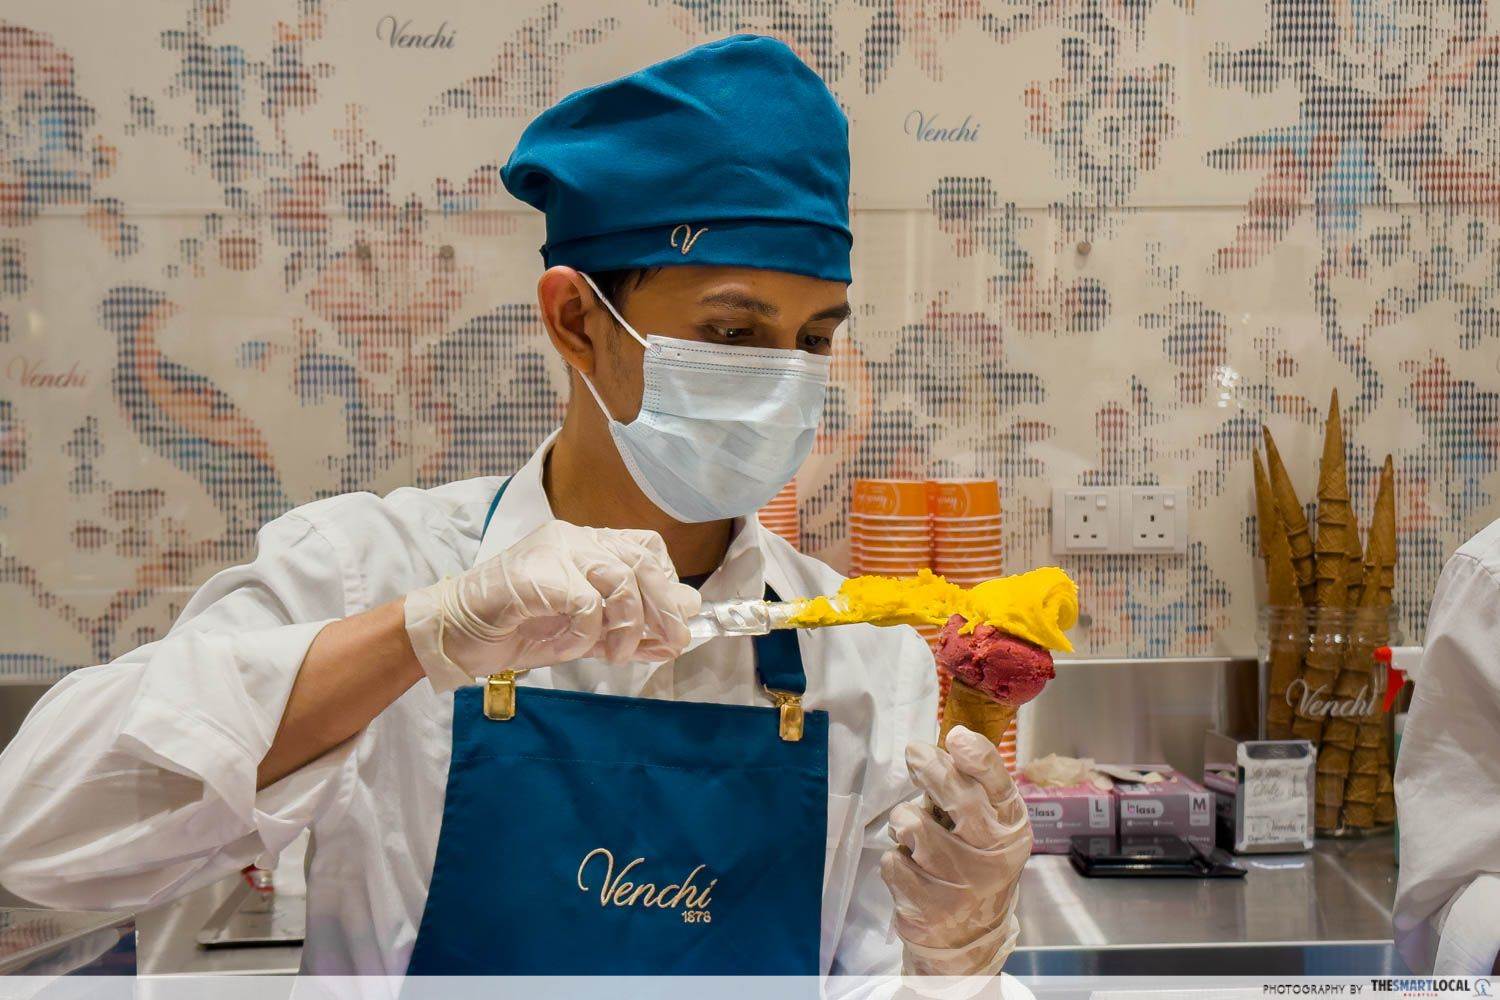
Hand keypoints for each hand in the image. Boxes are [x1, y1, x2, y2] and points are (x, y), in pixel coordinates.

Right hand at [404, 521, 700, 691]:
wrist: (455, 635)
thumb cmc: (517, 630)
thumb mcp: (585, 635)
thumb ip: (630, 630)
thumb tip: (683, 628)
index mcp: (586, 546)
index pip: (647, 548)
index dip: (668, 584)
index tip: (673, 624)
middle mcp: (574, 539)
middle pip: (643, 560)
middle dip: (665, 607)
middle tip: (672, 643)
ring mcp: (555, 550)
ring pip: (621, 578)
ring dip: (628, 625)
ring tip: (615, 655)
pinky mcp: (538, 573)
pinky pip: (587, 602)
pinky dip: (589, 632)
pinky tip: (572, 646)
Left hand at [881, 725, 1030, 984]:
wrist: (968, 936)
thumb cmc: (973, 863)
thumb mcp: (988, 827)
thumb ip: (971, 789)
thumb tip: (942, 743)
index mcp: (1010, 829)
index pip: (1001, 788)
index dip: (979, 759)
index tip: (956, 736)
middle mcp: (994, 857)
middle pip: (961, 801)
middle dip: (932, 770)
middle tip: (915, 754)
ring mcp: (962, 885)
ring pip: (914, 827)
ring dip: (903, 821)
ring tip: (910, 831)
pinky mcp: (929, 907)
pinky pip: (893, 861)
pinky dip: (894, 858)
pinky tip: (908, 867)